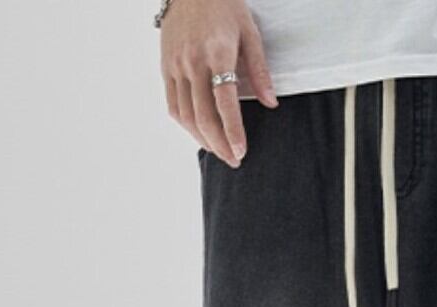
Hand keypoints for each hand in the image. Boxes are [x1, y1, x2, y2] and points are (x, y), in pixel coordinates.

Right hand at [160, 0, 277, 167]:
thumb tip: (271, 103)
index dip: (233, 131)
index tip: (241, 152)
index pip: (224, 101)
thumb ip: (259, 70)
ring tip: (220, 152)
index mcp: (216, 52)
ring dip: (203, 139)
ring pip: (185, 114)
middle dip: (219, 144)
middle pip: (203, 115)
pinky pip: (173, 105)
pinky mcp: (165, 67)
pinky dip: (186, 125)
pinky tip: (201, 135)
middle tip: (234, 161)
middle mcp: (192, 61)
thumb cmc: (224, 5)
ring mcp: (175, 65)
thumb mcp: (249, 32)